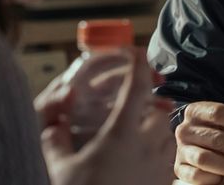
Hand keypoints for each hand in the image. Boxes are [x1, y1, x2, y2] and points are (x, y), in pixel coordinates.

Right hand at [36, 49, 176, 184]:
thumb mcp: (60, 168)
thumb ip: (55, 139)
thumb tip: (53, 123)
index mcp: (121, 133)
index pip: (137, 87)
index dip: (138, 66)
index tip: (137, 51)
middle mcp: (147, 144)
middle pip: (160, 110)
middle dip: (150, 104)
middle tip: (136, 105)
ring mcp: (161, 163)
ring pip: (168, 133)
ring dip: (157, 128)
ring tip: (140, 133)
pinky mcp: (166, 180)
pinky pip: (170, 157)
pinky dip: (161, 151)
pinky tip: (145, 159)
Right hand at [173, 101, 223, 184]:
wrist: (197, 143)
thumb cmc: (217, 130)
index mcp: (195, 112)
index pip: (217, 113)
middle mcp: (185, 130)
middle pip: (215, 139)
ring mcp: (181, 150)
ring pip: (205, 159)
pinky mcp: (180, 169)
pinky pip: (197, 176)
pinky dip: (214, 177)